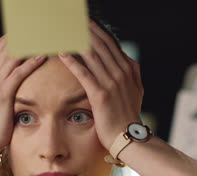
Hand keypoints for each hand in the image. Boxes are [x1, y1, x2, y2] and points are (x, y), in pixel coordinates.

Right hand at [0, 36, 46, 150]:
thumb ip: (6, 82)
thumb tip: (21, 75)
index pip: (4, 43)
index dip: (21, 35)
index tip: (38, 32)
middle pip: (9, 43)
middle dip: (28, 36)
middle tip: (46, 31)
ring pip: (14, 54)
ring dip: (32, 45)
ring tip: (47, 38)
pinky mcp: (2, 93)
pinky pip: (18, 72)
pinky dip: (31, 62)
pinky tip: (42, 56)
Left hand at [59, 20, 143, 149]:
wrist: (129, 136)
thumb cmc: (128, 115)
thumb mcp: (136, 90)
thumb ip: (132, 73)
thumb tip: (128, 61)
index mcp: (128, 69)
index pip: (110, 42)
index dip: (96, 29)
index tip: (84, 20)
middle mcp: (121, 72)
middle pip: (100, 43)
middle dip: (85, 28)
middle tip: (70, 18)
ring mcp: (112, 83)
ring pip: (91, 54)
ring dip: (76, 40)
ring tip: (63, 30)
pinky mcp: (100, 95)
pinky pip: (83, 73)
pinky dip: (72, 61)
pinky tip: (61, 52)